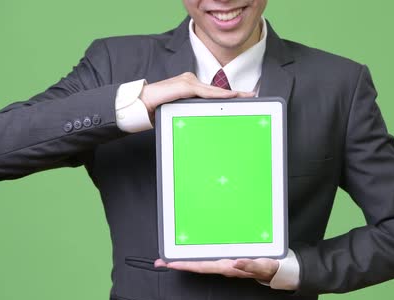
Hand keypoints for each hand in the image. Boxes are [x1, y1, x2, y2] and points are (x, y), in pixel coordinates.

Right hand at [139, 72, 254, 123]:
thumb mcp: (179, 112)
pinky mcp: (184, 85)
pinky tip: (230, 96)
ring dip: (230, 95)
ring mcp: (188, 81)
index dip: (229, 96)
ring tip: (245, 97)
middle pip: (217, 90)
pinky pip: (205, 91)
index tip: (244, 98)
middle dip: (236, 94)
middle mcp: (191, 82)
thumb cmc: (158, 110)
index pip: (214, 93)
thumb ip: (192, 112)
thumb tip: (206, 124)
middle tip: (252, 96)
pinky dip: (218, 95)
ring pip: (213, 90)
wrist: (141, 104)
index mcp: (191, 88)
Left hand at [154, 257, 279, 282]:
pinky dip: (195, 256)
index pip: (201, 266)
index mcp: (227, 266)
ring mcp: (222, 263)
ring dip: (184, 260)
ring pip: (199, 261)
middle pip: (195, 265)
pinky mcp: (226, 259)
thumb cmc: (266, 267)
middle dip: (178, 263)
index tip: (170, 263)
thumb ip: (249, 265)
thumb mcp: (261, 265)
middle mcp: (222, 265)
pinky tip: (188, 254)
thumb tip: (235, 263)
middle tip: (160, 262)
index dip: (185, 264)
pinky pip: (207, 258)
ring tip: (169, 258)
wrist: (273, 270)